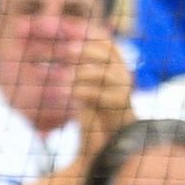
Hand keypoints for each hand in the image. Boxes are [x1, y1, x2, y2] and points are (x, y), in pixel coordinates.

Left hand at [73, 30, 134, 156]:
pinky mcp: (120, 108)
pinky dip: (82, 92)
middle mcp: (123, 77)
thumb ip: (77, 78)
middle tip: (65, 50)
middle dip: (86, 50)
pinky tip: (64, 94)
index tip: (71, 35)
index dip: (93, 37)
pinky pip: (102, 95)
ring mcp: (124, 91)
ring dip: (83, 71)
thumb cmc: (94, 122)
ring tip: (61, 75)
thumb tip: (60, 61)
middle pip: (108, 55)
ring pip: (107, 74)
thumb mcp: (83, 95)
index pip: (108, 45)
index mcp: (116, 70)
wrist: (106, 149)